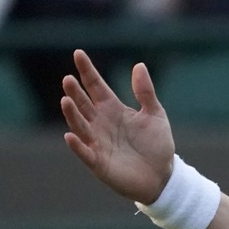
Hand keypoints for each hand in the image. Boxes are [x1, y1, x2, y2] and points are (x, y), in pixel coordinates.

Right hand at [61, 49, 174, 203]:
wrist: (163, 176)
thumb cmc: (157, 145)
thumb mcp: (155, 115)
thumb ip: (145, 92)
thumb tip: (139, 65)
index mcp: (113, 109)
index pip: (96, 86)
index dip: (87, 71)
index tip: (78, 53)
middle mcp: (100, 123)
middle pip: (84, 104)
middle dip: (75, 92)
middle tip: (69, 79)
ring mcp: (97, 142)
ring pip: (80, 125)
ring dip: (72, 114)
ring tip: (66, 100)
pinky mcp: (99, 163)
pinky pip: (85, 153)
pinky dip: (77, 146)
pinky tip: (70, 135)